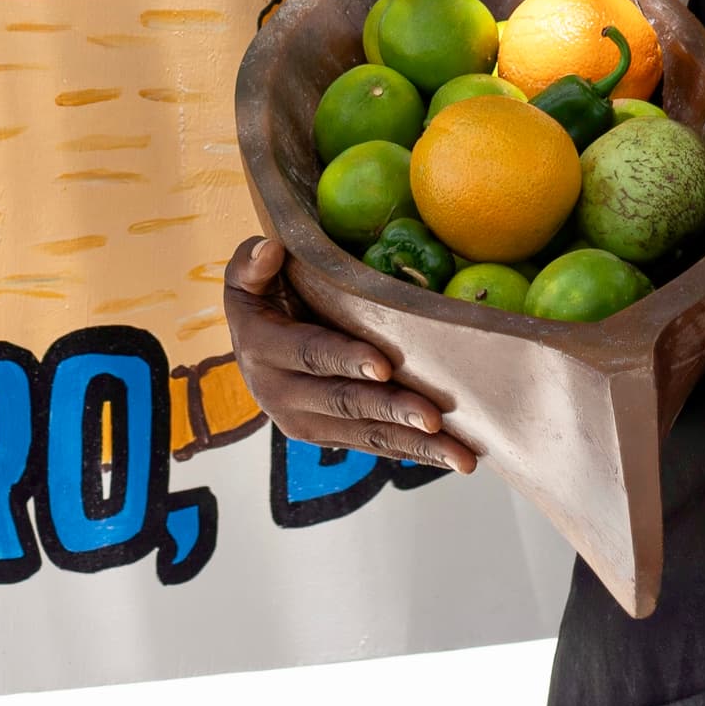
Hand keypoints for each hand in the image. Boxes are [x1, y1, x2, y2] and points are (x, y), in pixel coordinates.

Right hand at [219, 237, 473, 473]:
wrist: (252, 349)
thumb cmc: (261, 298)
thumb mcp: (245, 277)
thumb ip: (252, 262)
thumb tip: (271, 248)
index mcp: (263, 349)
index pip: (309, 354)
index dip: (346, 359)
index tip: (384, 366)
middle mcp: (280, 394)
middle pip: (344, 403)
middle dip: (391, 410)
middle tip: (434, 417)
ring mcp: (306, 423)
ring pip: (366, 435)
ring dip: (415, 445)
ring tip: (459, 455)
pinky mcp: (329, 437)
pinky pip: (373, 446)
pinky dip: (414, 452)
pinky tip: (449, 457)